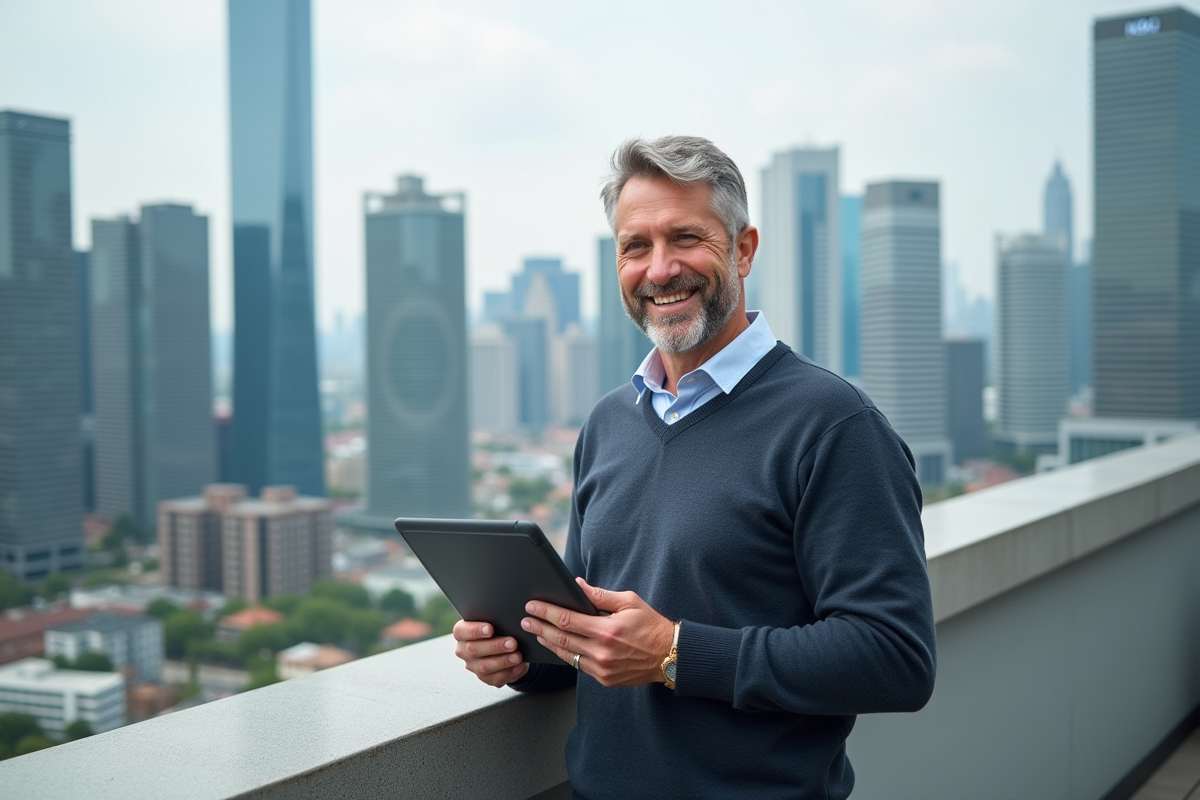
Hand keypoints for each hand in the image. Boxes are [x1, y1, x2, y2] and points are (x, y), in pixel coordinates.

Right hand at [452, 620, 528, 686]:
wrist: (506, 646)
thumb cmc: (498, 629)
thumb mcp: (495, 621)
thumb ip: (496, 619)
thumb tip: (507, 618)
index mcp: (462, 633)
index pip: (461, 631)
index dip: (475, 630)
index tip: (490, 629)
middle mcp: (464, 650)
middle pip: (474, 650)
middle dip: (495, 646)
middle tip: (512, 643)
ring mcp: (474, 666)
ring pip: (484, 667)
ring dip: (503, 661)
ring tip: (517, 656)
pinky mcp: (486, 678)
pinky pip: (496, 678)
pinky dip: (510, 672)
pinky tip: (520, 665)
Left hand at [522, 577, 673, 687]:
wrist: (669, 656)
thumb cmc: (651, 625)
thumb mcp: (629, 602)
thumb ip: (600, 595)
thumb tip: (577, 585)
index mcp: (607, 631)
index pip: (567, 620)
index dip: (547, 612)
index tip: (532, 606)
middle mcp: (602, 652)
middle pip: (562, 639)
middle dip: (540, 627)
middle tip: (526, 620)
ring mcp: (603, 668)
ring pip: (567, 655)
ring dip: (549, 643)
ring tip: (536, 632)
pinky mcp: (605, 679)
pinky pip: (579, 666)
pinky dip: (566, 655)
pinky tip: (558, 647)